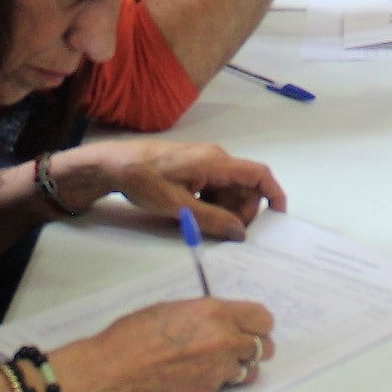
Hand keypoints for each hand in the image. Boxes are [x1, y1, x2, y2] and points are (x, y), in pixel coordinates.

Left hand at [51, 139, 285, 240]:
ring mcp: (204, 162)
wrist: (113, 165)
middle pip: (245, 186)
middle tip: (227, 232)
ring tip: (205, 225)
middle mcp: (215, 158)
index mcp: (215, 162)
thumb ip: (211, 220)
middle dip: (243, 211)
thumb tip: (240, 233)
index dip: (273, 194)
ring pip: (229, 189)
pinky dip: (213, 203)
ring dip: (226, 209)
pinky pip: (215, 187)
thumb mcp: (177, 206)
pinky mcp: (194, 168)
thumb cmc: (144, 181)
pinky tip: (196, 215)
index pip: (257, 174)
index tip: (278, 217)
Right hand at [51, 295, 276, 391]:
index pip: (262, 318)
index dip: (259, 323)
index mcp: (214, 312)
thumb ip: (205, 314)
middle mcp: (223, 339)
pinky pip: (228, 385)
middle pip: (264, 345)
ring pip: (250, 369)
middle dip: (254, 345)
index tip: (252, 326)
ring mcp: (217, 369)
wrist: (112, 373)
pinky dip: (222, 381)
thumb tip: (220, 318)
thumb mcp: (173, 309)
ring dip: (241, 365)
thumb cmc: (133, 336)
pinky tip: (203, 375)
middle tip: (240, 346)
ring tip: (221, 362)